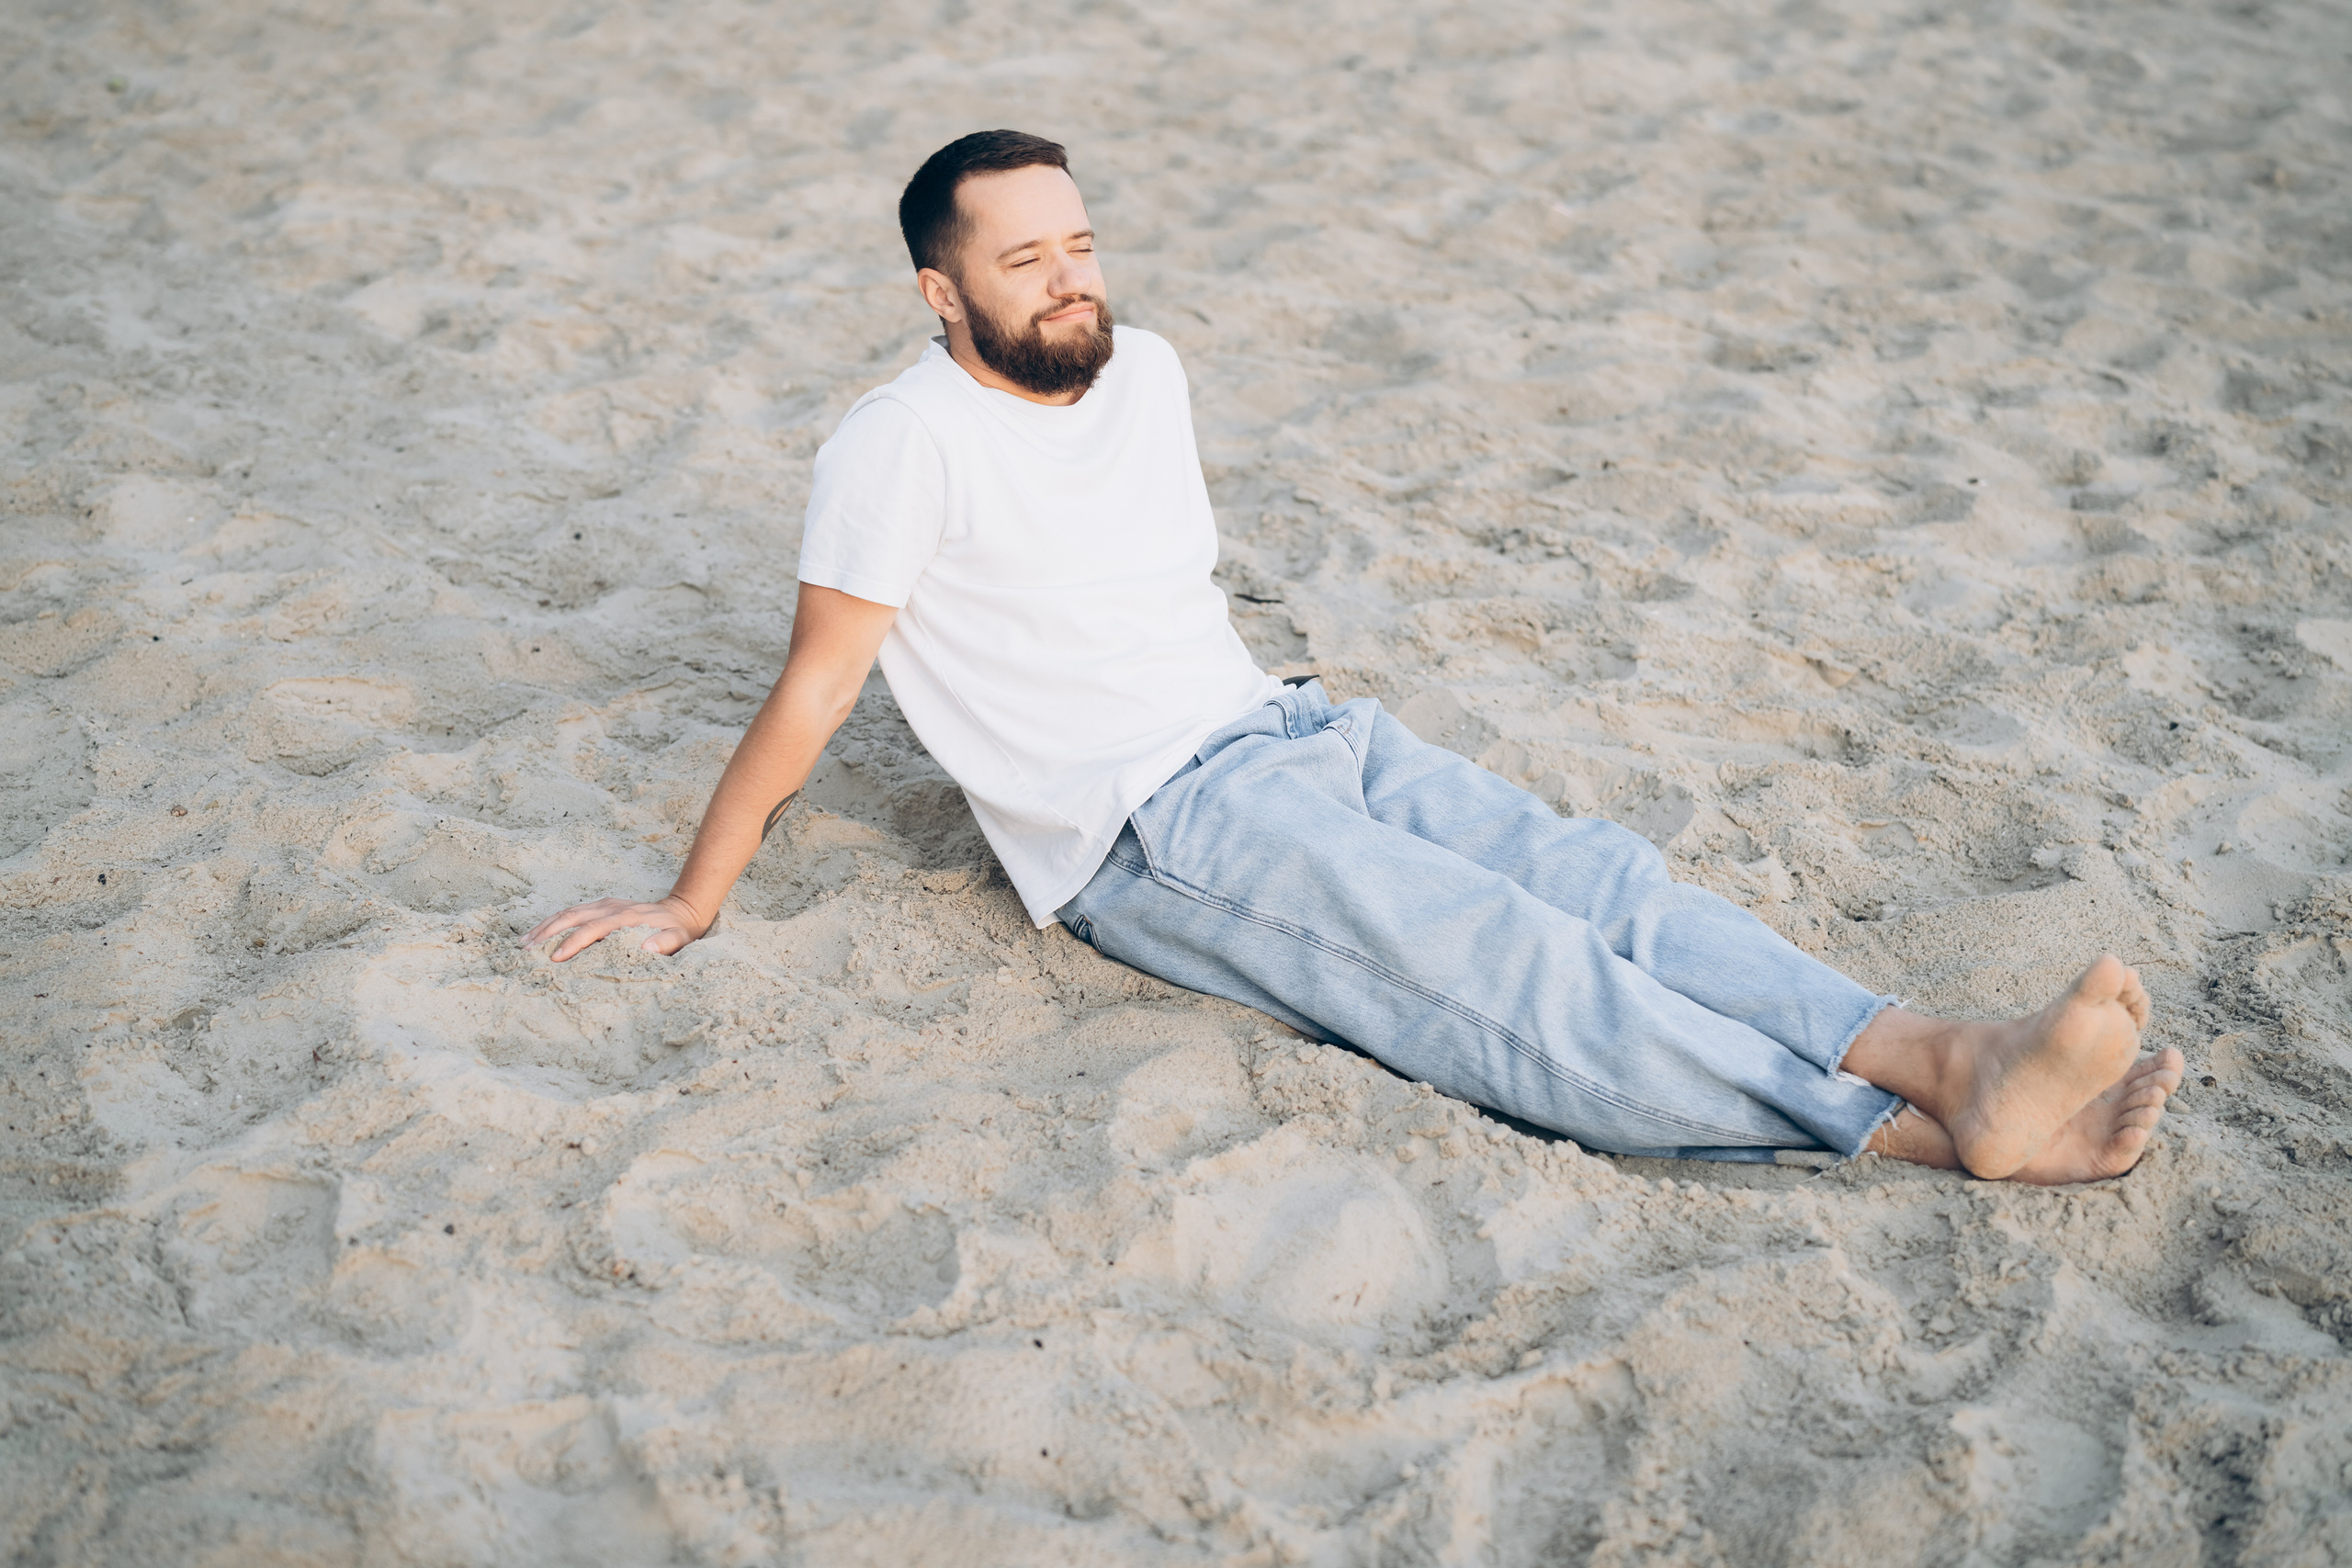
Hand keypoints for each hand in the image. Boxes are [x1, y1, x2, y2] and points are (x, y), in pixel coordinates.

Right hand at [522, 895, 707, 961]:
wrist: (682, 910)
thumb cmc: (679, 931)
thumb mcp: (679, 939)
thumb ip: (666, 943)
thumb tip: (648, 948)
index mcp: (626, 918)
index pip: (594, 929)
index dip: (574, 942)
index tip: (556, 957)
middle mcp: (611, 907)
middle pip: (573, 917)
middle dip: (548, 933)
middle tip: (528, 953)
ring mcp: (604, 904)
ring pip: (568, 912)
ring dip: (545, 927)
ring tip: (523, 944)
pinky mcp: (600, 905)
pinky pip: (571, 912)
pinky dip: (552, 921)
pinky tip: (537, 934)